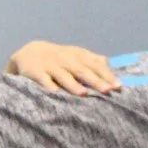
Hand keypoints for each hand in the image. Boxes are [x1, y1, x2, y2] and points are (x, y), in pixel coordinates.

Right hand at [4, 41, 120, 96]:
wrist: (29, 53)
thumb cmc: (58, 59)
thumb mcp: (75, 56)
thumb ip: (92, 61)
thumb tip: (110, 64)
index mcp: (77, 56)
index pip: (95, 65)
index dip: (106, 75)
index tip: (118, 86)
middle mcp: (66, 60)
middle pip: (82, 71)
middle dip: (95, 80)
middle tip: (107, 90)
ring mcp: (50, 66)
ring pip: (63, 76)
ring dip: (73, 84)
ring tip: (84, 94)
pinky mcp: (35, 72)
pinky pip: (43, 79)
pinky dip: (48, 85)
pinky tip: (54, 93)